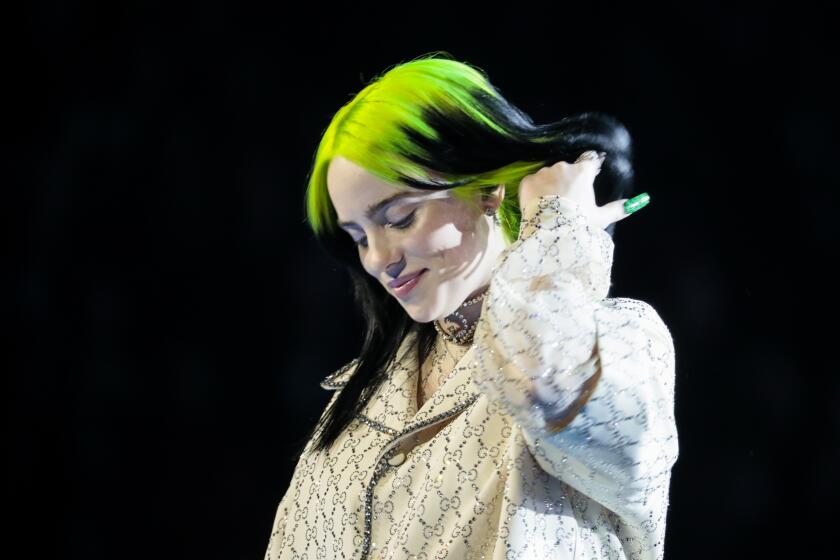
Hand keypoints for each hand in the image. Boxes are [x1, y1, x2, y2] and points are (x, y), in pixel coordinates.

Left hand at [518, 151, 632, 230]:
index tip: (585, 183)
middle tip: (566, 202)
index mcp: (583, 171)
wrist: (550, 233)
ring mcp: (543, 173)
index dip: (588, 172)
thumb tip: (638, 202)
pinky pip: (532, 183)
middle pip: (567, 170)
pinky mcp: (527, 181)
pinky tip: (538, 205)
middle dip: (566, 182)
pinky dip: (534, 191)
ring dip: (549, 186)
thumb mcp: (601, 218)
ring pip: (548, 176)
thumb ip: (618, 208)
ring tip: (550, 206)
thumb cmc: (578, 224)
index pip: (590, 162)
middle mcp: (563, 166)